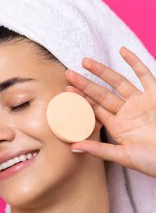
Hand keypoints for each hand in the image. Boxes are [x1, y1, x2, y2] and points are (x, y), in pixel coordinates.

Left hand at [65, 46, 155, 177]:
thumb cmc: (151, 161)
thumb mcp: (123, 157)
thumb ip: (99, 150)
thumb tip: (74, 148)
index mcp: (117, 126)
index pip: (95, 109)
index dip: (81, 99)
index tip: (67, 90)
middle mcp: (126, 112)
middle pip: (102, 94)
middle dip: (85, 84)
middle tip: (68, 73)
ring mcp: (140, 102)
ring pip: (118, 82)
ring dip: (102, 71)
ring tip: (85, 62)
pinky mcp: (155, 95)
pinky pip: (144, 75)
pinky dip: (135, 62)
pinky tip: (122, 51)